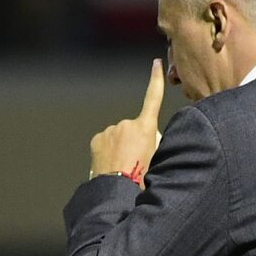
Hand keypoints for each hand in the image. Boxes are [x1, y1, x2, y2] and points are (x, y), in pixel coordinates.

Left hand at [89, 60, 164, 180]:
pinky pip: (106, 142)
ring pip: (119, 137)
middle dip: (136, 142)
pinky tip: (111, 166)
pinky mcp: (97, 139)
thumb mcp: (158, 161)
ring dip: (121, 148)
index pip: (153, 99)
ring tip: (123, 168)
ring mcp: (110, 130)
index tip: (156, 63)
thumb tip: (146, 139)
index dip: (156, 80)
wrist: (116, 192)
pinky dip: (109, 151)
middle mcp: (127, 124)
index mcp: (145, 128)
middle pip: (135, 130)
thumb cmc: (141, 181)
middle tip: (136, 165)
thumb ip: (154, 144)